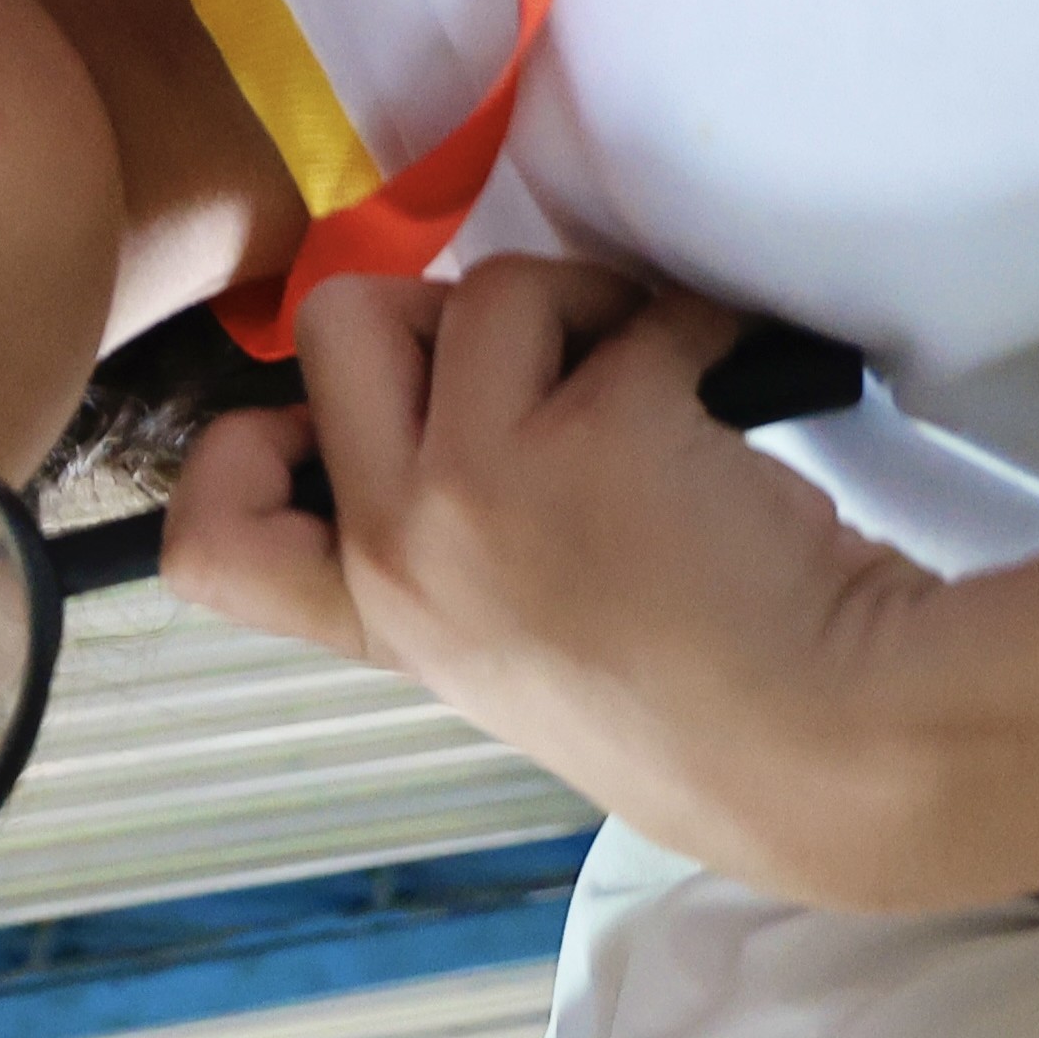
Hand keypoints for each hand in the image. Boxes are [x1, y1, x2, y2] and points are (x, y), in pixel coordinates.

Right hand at [164, 262, 953, 904]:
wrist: (832, 747)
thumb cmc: (685, 703)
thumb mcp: (498, 655)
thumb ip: (432, 551)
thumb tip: (438, 391)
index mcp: (375, 613)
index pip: (207, 537)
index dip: (249, 443)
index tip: (345, 430)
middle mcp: (402, 545)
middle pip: (336, 325)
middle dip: (440, 305)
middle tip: (537, 364)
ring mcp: (488, 483)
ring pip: (489, 290)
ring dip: (586, 304)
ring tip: (660, 375)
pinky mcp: (603, 427)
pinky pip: (638, 313)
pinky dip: (695, 328)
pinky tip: (738, 385)